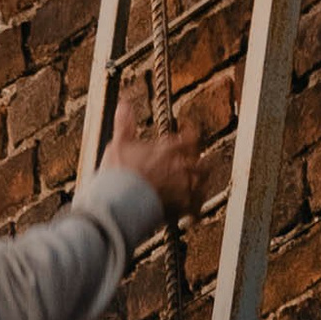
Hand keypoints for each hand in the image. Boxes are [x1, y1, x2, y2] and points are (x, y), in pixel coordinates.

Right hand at [110, 89, 205, 221]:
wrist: (121, 202)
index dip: (193, 135)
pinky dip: (195, 212)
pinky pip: (195, 210)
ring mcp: (183, 188)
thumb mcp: (118, 144)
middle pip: (201, 162)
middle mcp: (180, 167)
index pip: (190, 138)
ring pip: (202, 185)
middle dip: (201, 162)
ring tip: (200, 186)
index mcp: (167, 150)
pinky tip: (193, 216)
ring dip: (201, 185)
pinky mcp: (181, 208)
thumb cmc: (118, 174)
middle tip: (198, 162)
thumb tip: (124, 103)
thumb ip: (125, 124)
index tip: (191, 133)